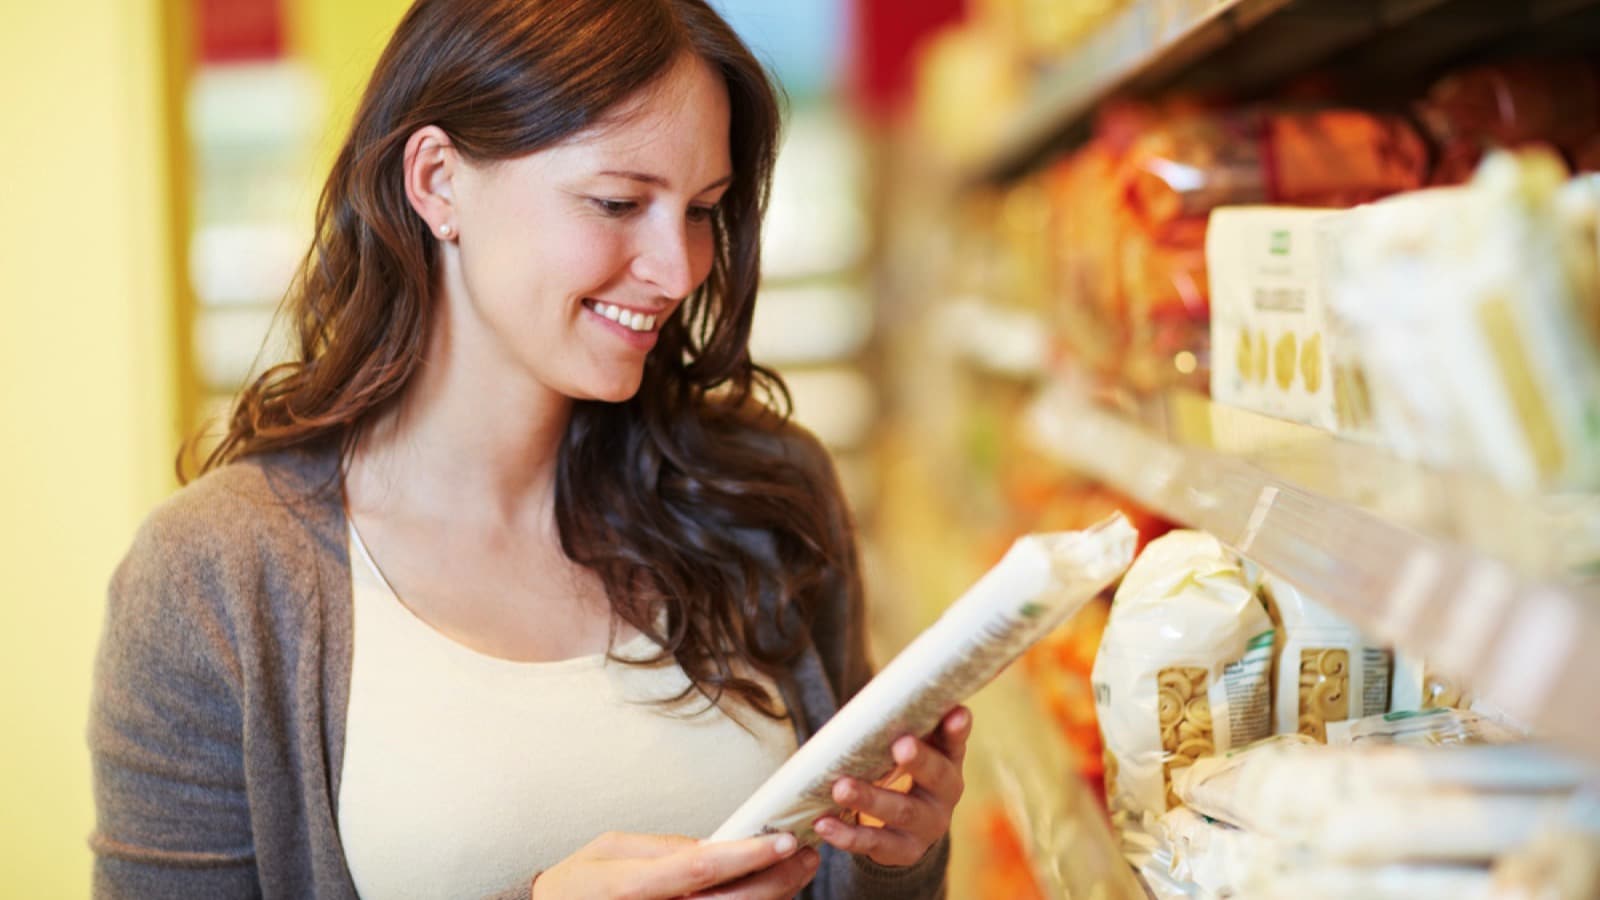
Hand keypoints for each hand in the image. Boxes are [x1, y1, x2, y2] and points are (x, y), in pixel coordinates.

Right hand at [530, 830, 819, 899]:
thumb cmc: (576, 885)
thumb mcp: (608, 850)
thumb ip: (662, 848)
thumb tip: (714, 845)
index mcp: (633, 888)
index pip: (701, 868)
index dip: (747, 854)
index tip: (783, 838)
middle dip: (777, 878)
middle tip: (806, 852)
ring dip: (775, 895)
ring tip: (799, 867)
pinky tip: (771, 889)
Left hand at [813, 706, 971, 867]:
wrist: (909, 831)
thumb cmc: (903, 772)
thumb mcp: (913, 750)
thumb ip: (904, 725)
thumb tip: (880, 693)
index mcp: (948, 760)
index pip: (955, 741)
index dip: (956, 729)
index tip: (956, 713)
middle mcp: (945, 793)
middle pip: (936, 776)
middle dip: (919, 760)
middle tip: (901, 745)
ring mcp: (927, 826)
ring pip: (901, 811)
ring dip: (869, 798)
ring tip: (841, 788)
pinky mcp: (904, 851)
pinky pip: (874, 843)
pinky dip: (847, 834)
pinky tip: (824, 823)